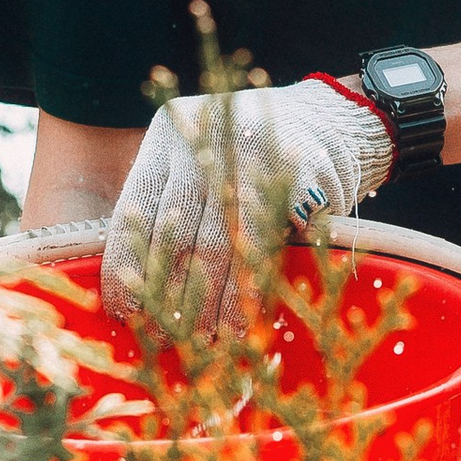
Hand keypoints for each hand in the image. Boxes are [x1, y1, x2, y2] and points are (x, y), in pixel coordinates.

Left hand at [100, 79, 393, 336]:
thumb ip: (171, 205)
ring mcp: (252, 154)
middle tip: (167, 338)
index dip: (128, 265)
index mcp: (169, 134)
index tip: (125, 311)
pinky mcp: (295, 175)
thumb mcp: (201, 162)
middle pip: (178, 230)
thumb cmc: (253, 157)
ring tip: (205, 341)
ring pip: (221, 243)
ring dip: (211, 301)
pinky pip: (266, 245)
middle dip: (170, 293)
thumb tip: (137, 288)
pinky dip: (253, 289)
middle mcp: (205, 138)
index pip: (137, 206)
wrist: (335, 119)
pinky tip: (245, 320)